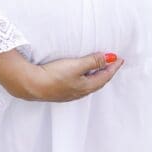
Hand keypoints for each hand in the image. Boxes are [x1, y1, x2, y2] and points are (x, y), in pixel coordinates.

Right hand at [0, 49, 123, 102]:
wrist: (31, 85)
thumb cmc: (53, 75)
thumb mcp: (75, 65)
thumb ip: (92, 61)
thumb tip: (109, 57)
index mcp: (86, 86)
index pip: (105, 75)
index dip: (113, 66)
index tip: (120, 58)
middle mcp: (80, 92)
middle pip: (98, 81)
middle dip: (106, 72)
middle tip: (112, 63)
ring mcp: (69, 93)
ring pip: (88, 84)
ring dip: (95, 76)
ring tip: (99, 69)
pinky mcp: (59, 92)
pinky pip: (78, 85)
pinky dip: (85, 79)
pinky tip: (80, 77)